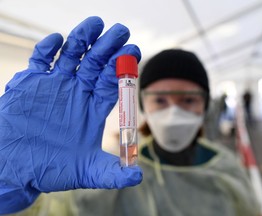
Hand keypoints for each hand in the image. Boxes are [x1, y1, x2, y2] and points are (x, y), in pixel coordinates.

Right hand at [0, 16, 141, 212]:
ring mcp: (56, 85)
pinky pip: (41, 60)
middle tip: (121, 31)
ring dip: (83, 39)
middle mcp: (78, 93)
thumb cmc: (51, 169)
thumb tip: (138, 178)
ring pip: (72, 56)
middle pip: (96, 64)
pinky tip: (57, 40)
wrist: (15, 168)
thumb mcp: (87, 172)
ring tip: (96, 23)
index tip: (133, 51)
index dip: (122, 68)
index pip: (111, 83)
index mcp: (93, 109)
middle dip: (108, 48)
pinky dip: (47, 50)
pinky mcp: (32, 82)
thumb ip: (112, 173)